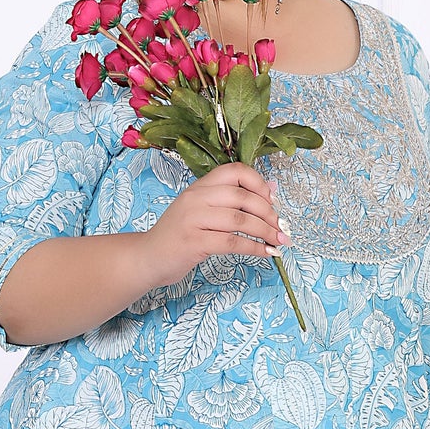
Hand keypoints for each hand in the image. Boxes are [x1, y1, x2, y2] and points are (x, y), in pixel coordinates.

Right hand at [146, 162, 286, 285]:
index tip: (272, 201)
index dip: (258, 184)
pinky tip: (265, 253)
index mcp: (199, 186)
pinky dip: (254, 248)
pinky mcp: (193, 243)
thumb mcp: (203, 211)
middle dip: (268, 213)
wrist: (148, 257)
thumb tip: (271, 189)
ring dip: (265, 232)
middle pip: (242, 196)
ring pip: (239, 220)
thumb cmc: (180, 235)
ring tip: (278, 242)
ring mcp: (193, 219)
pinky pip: (232, 242)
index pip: (235, 171)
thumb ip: (231, 201)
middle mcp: (195, 198)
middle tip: (281, 227)